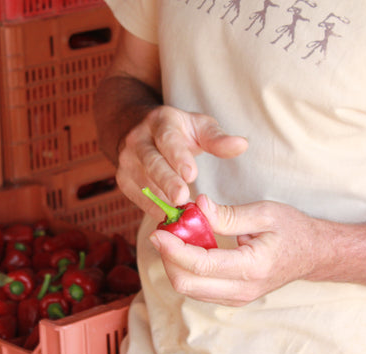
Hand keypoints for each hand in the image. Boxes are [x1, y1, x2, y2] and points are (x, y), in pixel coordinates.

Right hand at [116, 105, 247, 220]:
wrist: (140, 132)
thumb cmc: (179, 132)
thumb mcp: (199, 127)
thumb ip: (218, 139)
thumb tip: (241, 145)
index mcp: (159, 122)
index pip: (167, 139)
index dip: (178, 157)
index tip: (192, 175)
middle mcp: (137, 140)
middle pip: (151, 162)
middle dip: (166, 181)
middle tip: (181, 198)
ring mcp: (126, 161)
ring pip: (143, 183)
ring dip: (162, 200)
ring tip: (182, 213)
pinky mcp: (123, 180)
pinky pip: (139, 198)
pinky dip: (154, 209)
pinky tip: (171, 218)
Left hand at [148, 195, 331, 305]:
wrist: (313, 254)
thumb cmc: (292, 230)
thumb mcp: (264, 213)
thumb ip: (227, 214)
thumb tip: (196, 207)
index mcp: (251, 268)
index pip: (200, 265)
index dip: (173, 249)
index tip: (159, 231)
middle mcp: (242, 290)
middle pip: (186, 284)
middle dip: (168, 257)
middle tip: (164, 230)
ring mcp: (236, 298)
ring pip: (188, 289)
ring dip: (174, 263)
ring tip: (175, 235)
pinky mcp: (231, 298)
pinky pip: (197, 289)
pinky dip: (185, 269)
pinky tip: (187, 247)